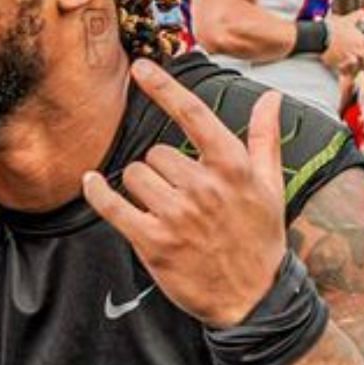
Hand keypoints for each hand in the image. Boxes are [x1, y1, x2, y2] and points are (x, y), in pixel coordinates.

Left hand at [83, 60, 288, 328]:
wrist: (254, 298)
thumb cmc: (260, 237)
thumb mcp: (270, 186)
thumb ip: (264, 139)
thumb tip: (272, 99)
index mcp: (232, 167)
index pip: (193, 114)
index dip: (164, 87)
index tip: (140, 67)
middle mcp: (204, 187)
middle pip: (156, 153)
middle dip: (162, 170)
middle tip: (182, 196)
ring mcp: (177, 215)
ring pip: (135, 175)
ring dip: (141, 188)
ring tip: (164, 210)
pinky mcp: (154, 242)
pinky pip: (113, 205)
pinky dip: (98, 192)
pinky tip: (91, 183)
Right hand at [320, 13, 363, 74]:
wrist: (321, 35)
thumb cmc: (335, 27)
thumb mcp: (347, 20)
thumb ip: (357, 16)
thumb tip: (362, 12)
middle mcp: (360, 52)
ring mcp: (351, 59)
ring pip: (358, 70)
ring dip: (357, 71)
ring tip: (355, 72)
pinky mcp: (341, 65)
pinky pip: (346, 73)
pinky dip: (345, 73)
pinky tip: (344, 72)